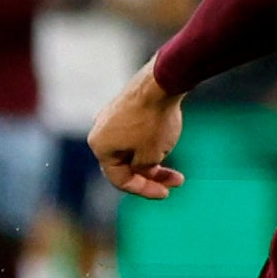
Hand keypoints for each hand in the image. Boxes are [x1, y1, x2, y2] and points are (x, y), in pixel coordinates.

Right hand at [90, 62, 186, 199]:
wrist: (160, 84)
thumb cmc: (153, 122)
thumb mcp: (150, 156)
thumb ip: (142, 170)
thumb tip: (140, 168)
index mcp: (100, 147)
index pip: (120, 179)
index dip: (144, 190)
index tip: (167, 193)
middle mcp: (99, 132)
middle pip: (125, 164)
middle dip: (152, 175)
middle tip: (177, 180)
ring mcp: (110, 118)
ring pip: (131, 149)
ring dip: (153, 159)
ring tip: (175, 158)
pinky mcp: (123, 107)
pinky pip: (134, 133)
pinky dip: (149, 143)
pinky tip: (167, 141)